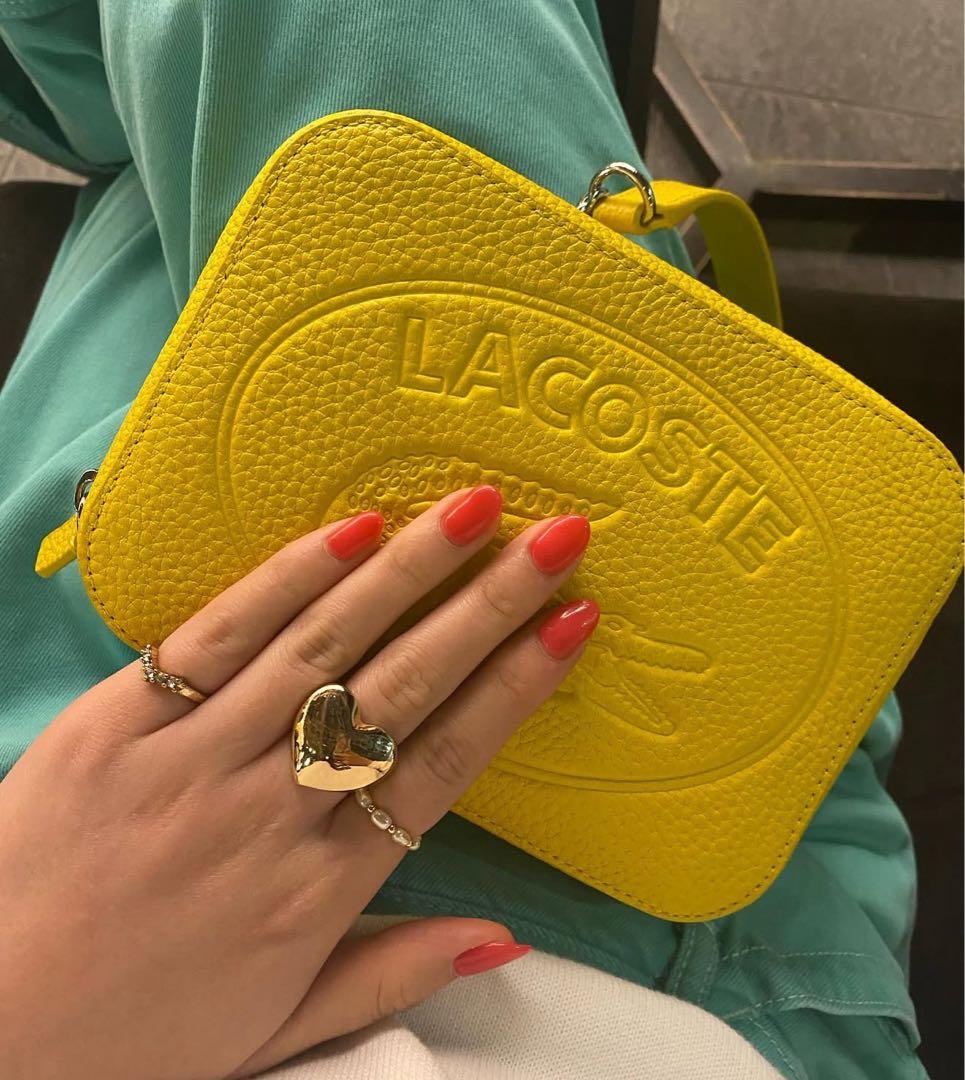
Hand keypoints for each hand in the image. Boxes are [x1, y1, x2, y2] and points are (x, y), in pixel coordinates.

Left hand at [0, 486, 597, 1078]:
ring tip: (473, 508)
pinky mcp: (116, 724)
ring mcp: (190, 761)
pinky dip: (286, 579)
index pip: (444, 765)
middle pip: (402, 688)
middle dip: (489, 605)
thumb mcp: (279, 1031)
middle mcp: (267, 814)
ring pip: (322, 646)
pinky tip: (348, 530)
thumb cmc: (135, 1038)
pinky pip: (216, 637)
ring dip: (406, 569)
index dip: (516, 687)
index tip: (572, 624)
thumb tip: (506, 935)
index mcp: (315, 892)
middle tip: (556, 536)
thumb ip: (393, 974)